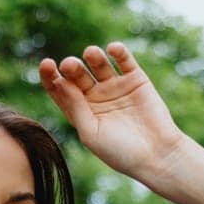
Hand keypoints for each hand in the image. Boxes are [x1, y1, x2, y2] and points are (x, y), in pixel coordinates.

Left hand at [37, 42, 186, 181]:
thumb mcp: (91, 133)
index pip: (60, 89)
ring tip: (91, 53)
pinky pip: (125, 61)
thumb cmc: (120, 152)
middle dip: (72, 67)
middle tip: (70, 64)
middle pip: (77, 75)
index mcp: (79, 111)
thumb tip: (59, 81)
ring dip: (93, 56)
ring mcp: (115, 87)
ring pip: (99, 65)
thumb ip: (75, 107)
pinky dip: (119, 52)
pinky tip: (113, 49)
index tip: (46, 65)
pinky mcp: (136, 80)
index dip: (50, 76)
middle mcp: (95, 97)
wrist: (157, 155)